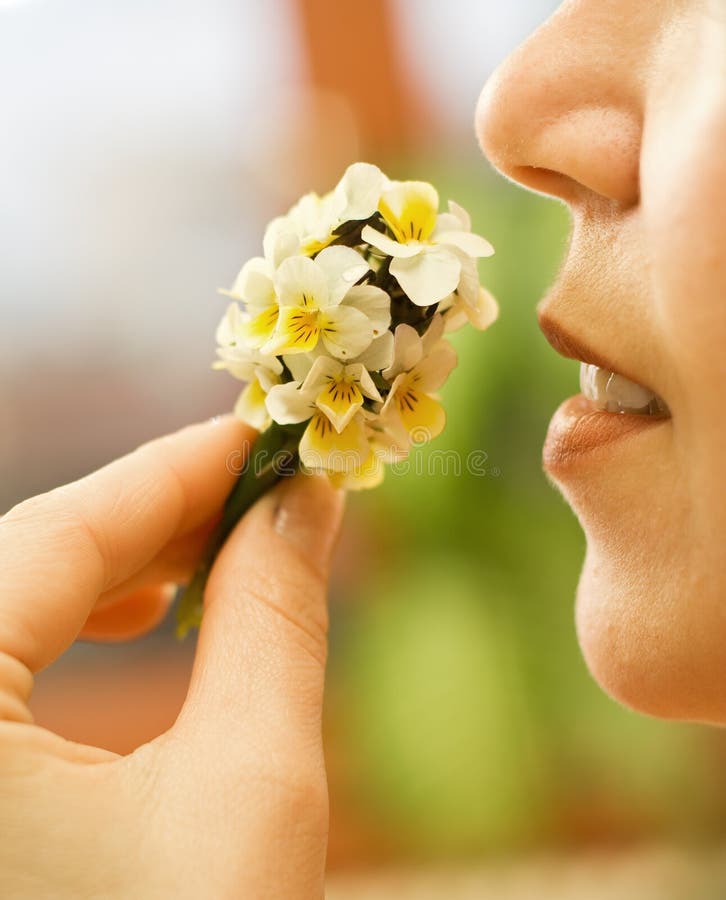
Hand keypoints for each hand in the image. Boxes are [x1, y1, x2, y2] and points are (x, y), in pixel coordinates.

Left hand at [0, 417, 344, 898]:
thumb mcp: (248, 781)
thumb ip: (273, 619)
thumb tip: (305, 501)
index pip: (54, 535)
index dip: (173, 472)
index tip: (258, 435)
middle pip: (25, 563)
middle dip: (156, 519)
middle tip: (262, 490)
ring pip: (9, 605)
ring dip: (120, 567)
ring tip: (215, 553)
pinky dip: (72, 623)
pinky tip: (142, 618)